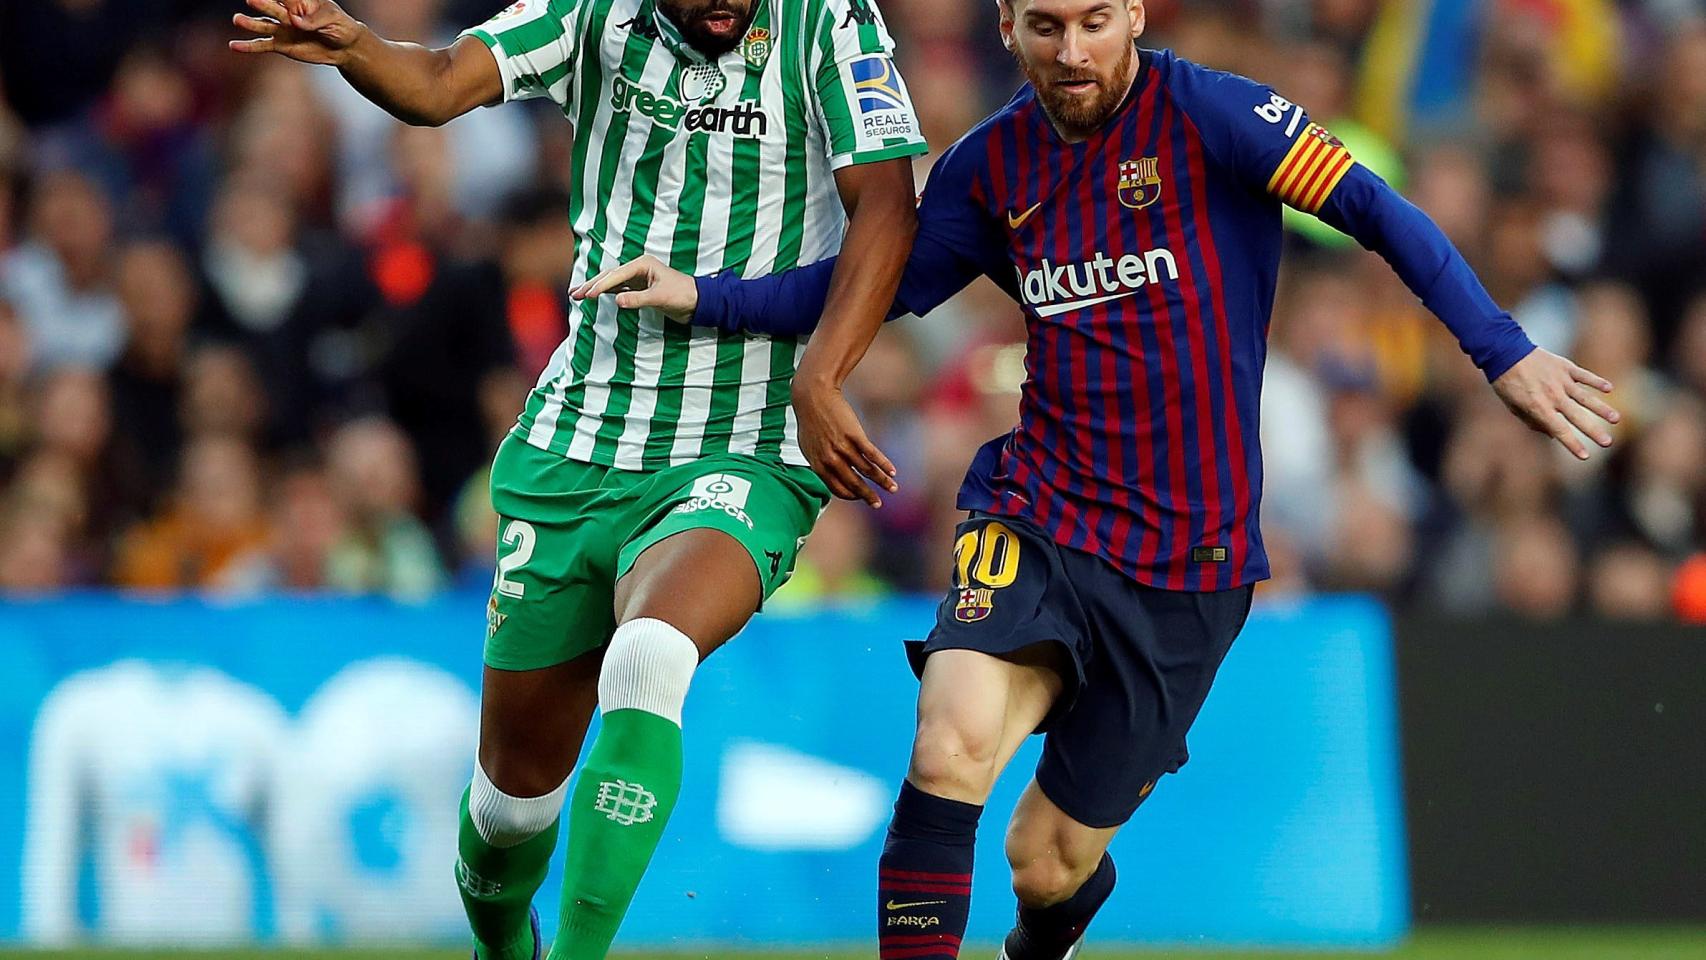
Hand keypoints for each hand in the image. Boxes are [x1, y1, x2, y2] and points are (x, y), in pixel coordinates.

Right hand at [230, 0, 363, 64]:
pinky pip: (262, 45)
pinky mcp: (281, 45)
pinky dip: (249, 47)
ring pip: (263, 25)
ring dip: (250, 23)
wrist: (344, 48)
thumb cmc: (341, 27)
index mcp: (300, 1)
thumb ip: (314, 20)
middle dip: (262, 4)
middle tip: (252, 0)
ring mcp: (282, 29)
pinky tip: (234, 46)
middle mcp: (287, 13)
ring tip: (237, 20)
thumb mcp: (332, 20)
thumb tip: (294, 21)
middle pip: (271, 7)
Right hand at [570, 255, 697, 321]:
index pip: (617, 275)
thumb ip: (638, 299)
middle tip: (574, 294)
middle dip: (591, 285)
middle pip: (610, 276)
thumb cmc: (683, 295)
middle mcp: (639, 269)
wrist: (698, 302)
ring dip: (595, 288)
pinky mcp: (640, 288)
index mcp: (643, 265)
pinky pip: (618, 288)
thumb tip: (617, 301)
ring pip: (611, 282)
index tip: (589, 295)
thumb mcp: (660, 298)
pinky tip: (594, 295)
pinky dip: (605, 292)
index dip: (601, 285)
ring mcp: (638, 278)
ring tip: (577, 294)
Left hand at [791, 373, 896, 507]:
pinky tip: (892, 472)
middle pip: (854, 483)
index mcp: (819, 465)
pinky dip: (884, 465)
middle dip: (868, 496)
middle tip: (878, 505)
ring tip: (893, 488)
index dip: (852, 495)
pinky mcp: (854, 435)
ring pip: (867, 470)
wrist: (814, 396)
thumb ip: (819, 463)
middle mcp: (831, 459)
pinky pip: (872, 455)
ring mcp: (843, 447)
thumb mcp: (809, 446)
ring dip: (882, 481)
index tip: (861, 497)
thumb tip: (828, 477)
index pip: (838, 489)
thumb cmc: (811, 421)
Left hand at [1490, 348, 1620, 459]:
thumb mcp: (1514, 407)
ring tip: (1616, 419)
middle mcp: (1553, 395)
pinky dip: (1597, 381)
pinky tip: (1609, 389)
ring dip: (1602, 408)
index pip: (1560, 430)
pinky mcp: (1565, 366)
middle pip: (1577, 417)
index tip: (1585, 456)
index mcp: (1538, 407)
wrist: (1504, 352)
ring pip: (1586, 397)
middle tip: (1608, 443)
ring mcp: (1561, 380)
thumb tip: (1553, 435)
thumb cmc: (1507, 384)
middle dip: (1594, 431)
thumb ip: (1533, 422)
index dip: (1573, 444)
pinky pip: (1584, 375)